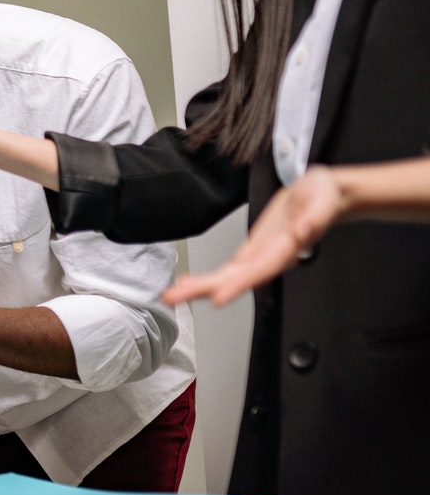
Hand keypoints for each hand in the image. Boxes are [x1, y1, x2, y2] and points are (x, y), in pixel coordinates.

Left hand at [164, 166, 344, 306]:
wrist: (324, 196)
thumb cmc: (324, 196)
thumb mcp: (324, 199)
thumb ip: (316, 217)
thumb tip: (303, 231)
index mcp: (286, 248)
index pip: (260, 269)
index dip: (239, 284)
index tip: (217, 297)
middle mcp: (269, 258)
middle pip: (236, 278)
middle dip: (205, 289)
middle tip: (173, 298)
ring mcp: (259, 257)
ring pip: (227, 277)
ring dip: (199, 288)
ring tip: (171, 296)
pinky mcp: (251, 252)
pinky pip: (227, 270)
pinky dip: (206, 279)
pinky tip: (186, 285)